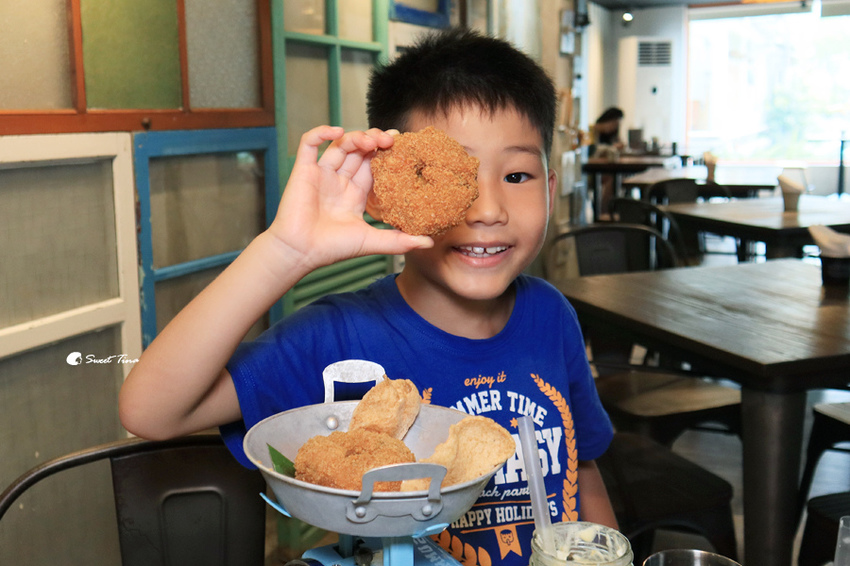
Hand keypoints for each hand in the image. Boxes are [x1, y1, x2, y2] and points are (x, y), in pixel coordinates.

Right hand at [267, 126, 431, 272]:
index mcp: (355, 194)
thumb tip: (429, 241)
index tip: (401, 145)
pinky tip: (337, 131)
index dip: (386, 154)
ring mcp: (321, 174)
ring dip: (356, 137)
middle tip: (390, 139)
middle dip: (375, 141)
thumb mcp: (372, 242)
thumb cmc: (332, 249)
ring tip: (371, 140)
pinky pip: (309, 143)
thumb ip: (399, 241)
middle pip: (359, 151)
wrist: (300, 252)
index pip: (373, 166)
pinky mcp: (303, 170)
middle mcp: (339, 181)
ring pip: (340, 144)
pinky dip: (321, 132)